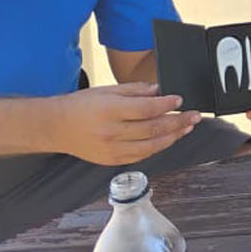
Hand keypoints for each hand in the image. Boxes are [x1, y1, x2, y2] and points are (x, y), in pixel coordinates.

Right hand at [53, 82, 200, 166]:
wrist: (56, 127)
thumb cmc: (81, 106)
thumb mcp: (107, 91)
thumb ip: (135, 91)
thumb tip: (160, 90)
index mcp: (109, 111)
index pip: (147, 109)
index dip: (167, 105)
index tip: (179, 100)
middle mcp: (111, 132)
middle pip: (153, 129)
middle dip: (178, 122)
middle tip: (193, 116)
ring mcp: (112, 149)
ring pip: (152, 146)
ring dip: (173, 137)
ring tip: (186, 127)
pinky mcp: (113, 161)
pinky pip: (142, 155)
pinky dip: (158, 147)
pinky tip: (168, 139)